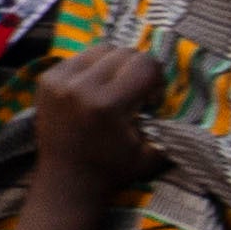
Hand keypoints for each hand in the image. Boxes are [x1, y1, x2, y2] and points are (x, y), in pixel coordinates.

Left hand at [24, 44, 169, 200]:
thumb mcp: (153, 153)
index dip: (156, 79)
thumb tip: (185, 96)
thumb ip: (173, 125)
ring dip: (114, 65)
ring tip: (114, 90)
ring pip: (101, 49)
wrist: (66, 180)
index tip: (151, 98)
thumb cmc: (113, 169)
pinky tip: (93, 90)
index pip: (145, 63)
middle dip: (137, 70)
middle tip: (134, 94)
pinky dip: (92, 68)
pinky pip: (79, 57)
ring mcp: (59, 81)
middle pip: (125, 52)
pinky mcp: (45, 79)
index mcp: (107, 105)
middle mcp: (80, 87)